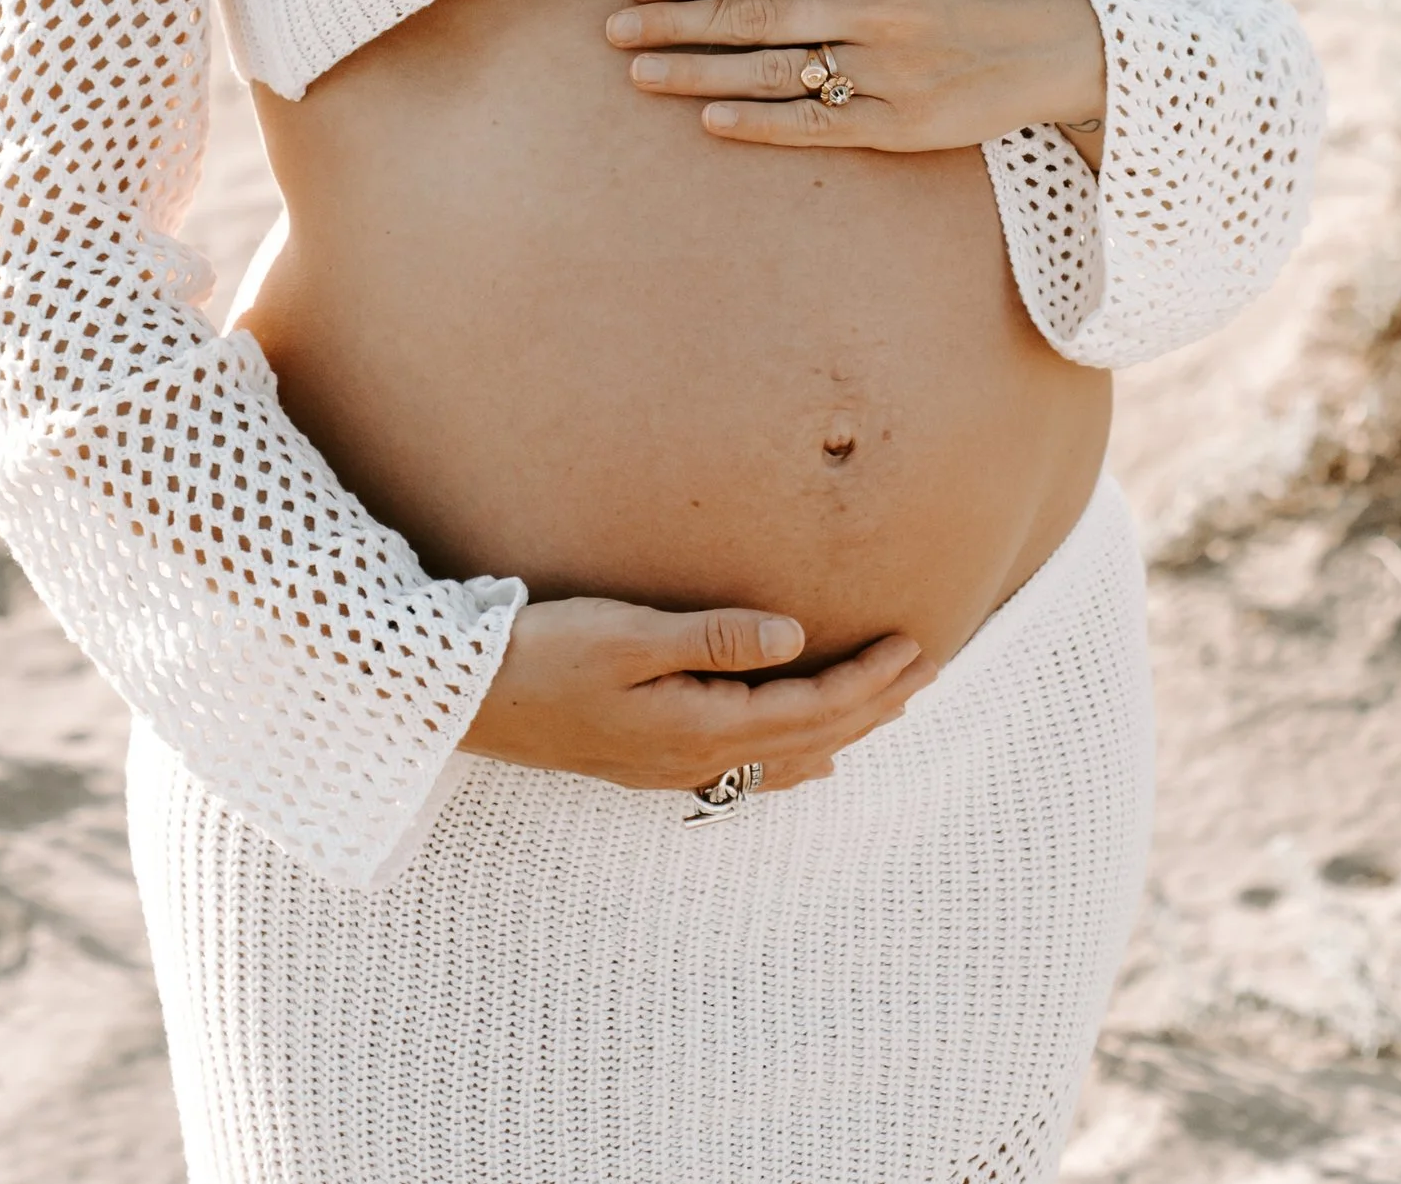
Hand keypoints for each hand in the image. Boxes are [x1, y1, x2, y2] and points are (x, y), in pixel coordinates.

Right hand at [461, 596, 931, 790]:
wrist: (470, 702)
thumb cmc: (545, 654)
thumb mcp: (628, 633)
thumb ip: (713, 637)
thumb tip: (795, 636)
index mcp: (699, 726)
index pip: (809, 706)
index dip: (868, 679)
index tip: (916, 647)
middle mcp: (696, 757)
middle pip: (809, 736)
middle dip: (873, 704)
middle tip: (930, 669)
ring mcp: (675, 766)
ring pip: (785, 755)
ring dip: (844, 728)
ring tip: (890, 706)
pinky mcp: (655, 760)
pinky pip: (751, 767)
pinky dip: (797, 755)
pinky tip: (810, 757)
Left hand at [605, 0, 1107, 154]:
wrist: (1061, 40)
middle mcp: (871, 7)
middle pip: (750, 17)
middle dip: (671, 23)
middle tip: (611, 29)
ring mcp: (885, 69)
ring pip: (771, 71)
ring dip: (696, 72)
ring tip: (640, 74)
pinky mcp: (902, 124)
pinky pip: (814, 124)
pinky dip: (759, 121)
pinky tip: (710, 119)